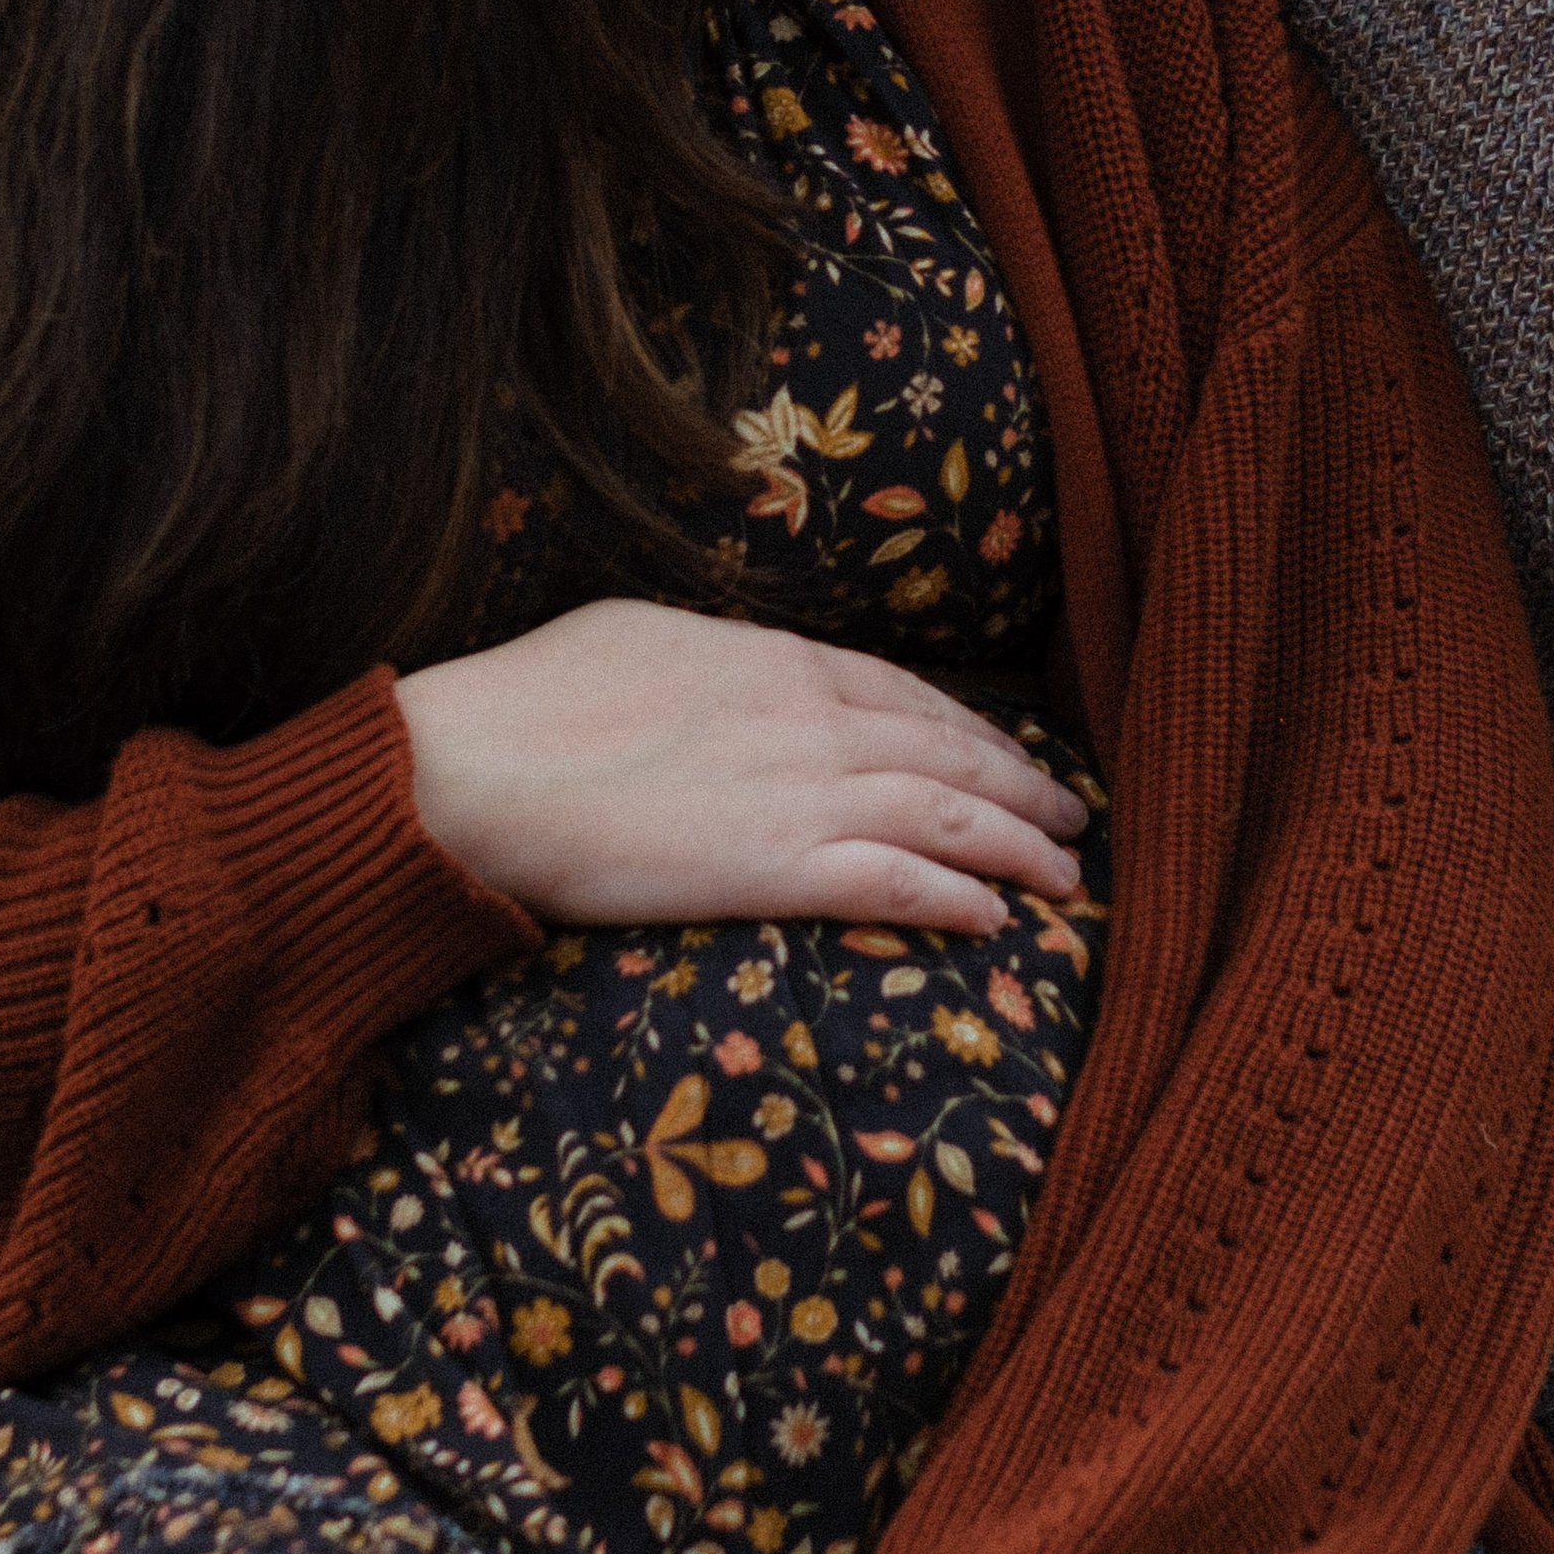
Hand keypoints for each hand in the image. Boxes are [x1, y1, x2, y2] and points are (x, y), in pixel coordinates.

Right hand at [396, 601, 1084, 932]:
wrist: (481, 764)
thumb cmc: (535, 698)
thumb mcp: (640, 635)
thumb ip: (712, 656)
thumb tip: (729, 665)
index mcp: (780, 659)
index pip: (908, 693)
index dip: (971, 729)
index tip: (1008, 753)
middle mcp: (813, 718)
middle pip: (952, 752)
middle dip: (1023, 785)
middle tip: (1072, 815)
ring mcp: (803, 792)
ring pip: (950, 815)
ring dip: (1019, 847)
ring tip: (1064, 874)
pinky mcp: (778, 869)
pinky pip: (900, 882)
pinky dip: (960, 897)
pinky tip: (996, 919)